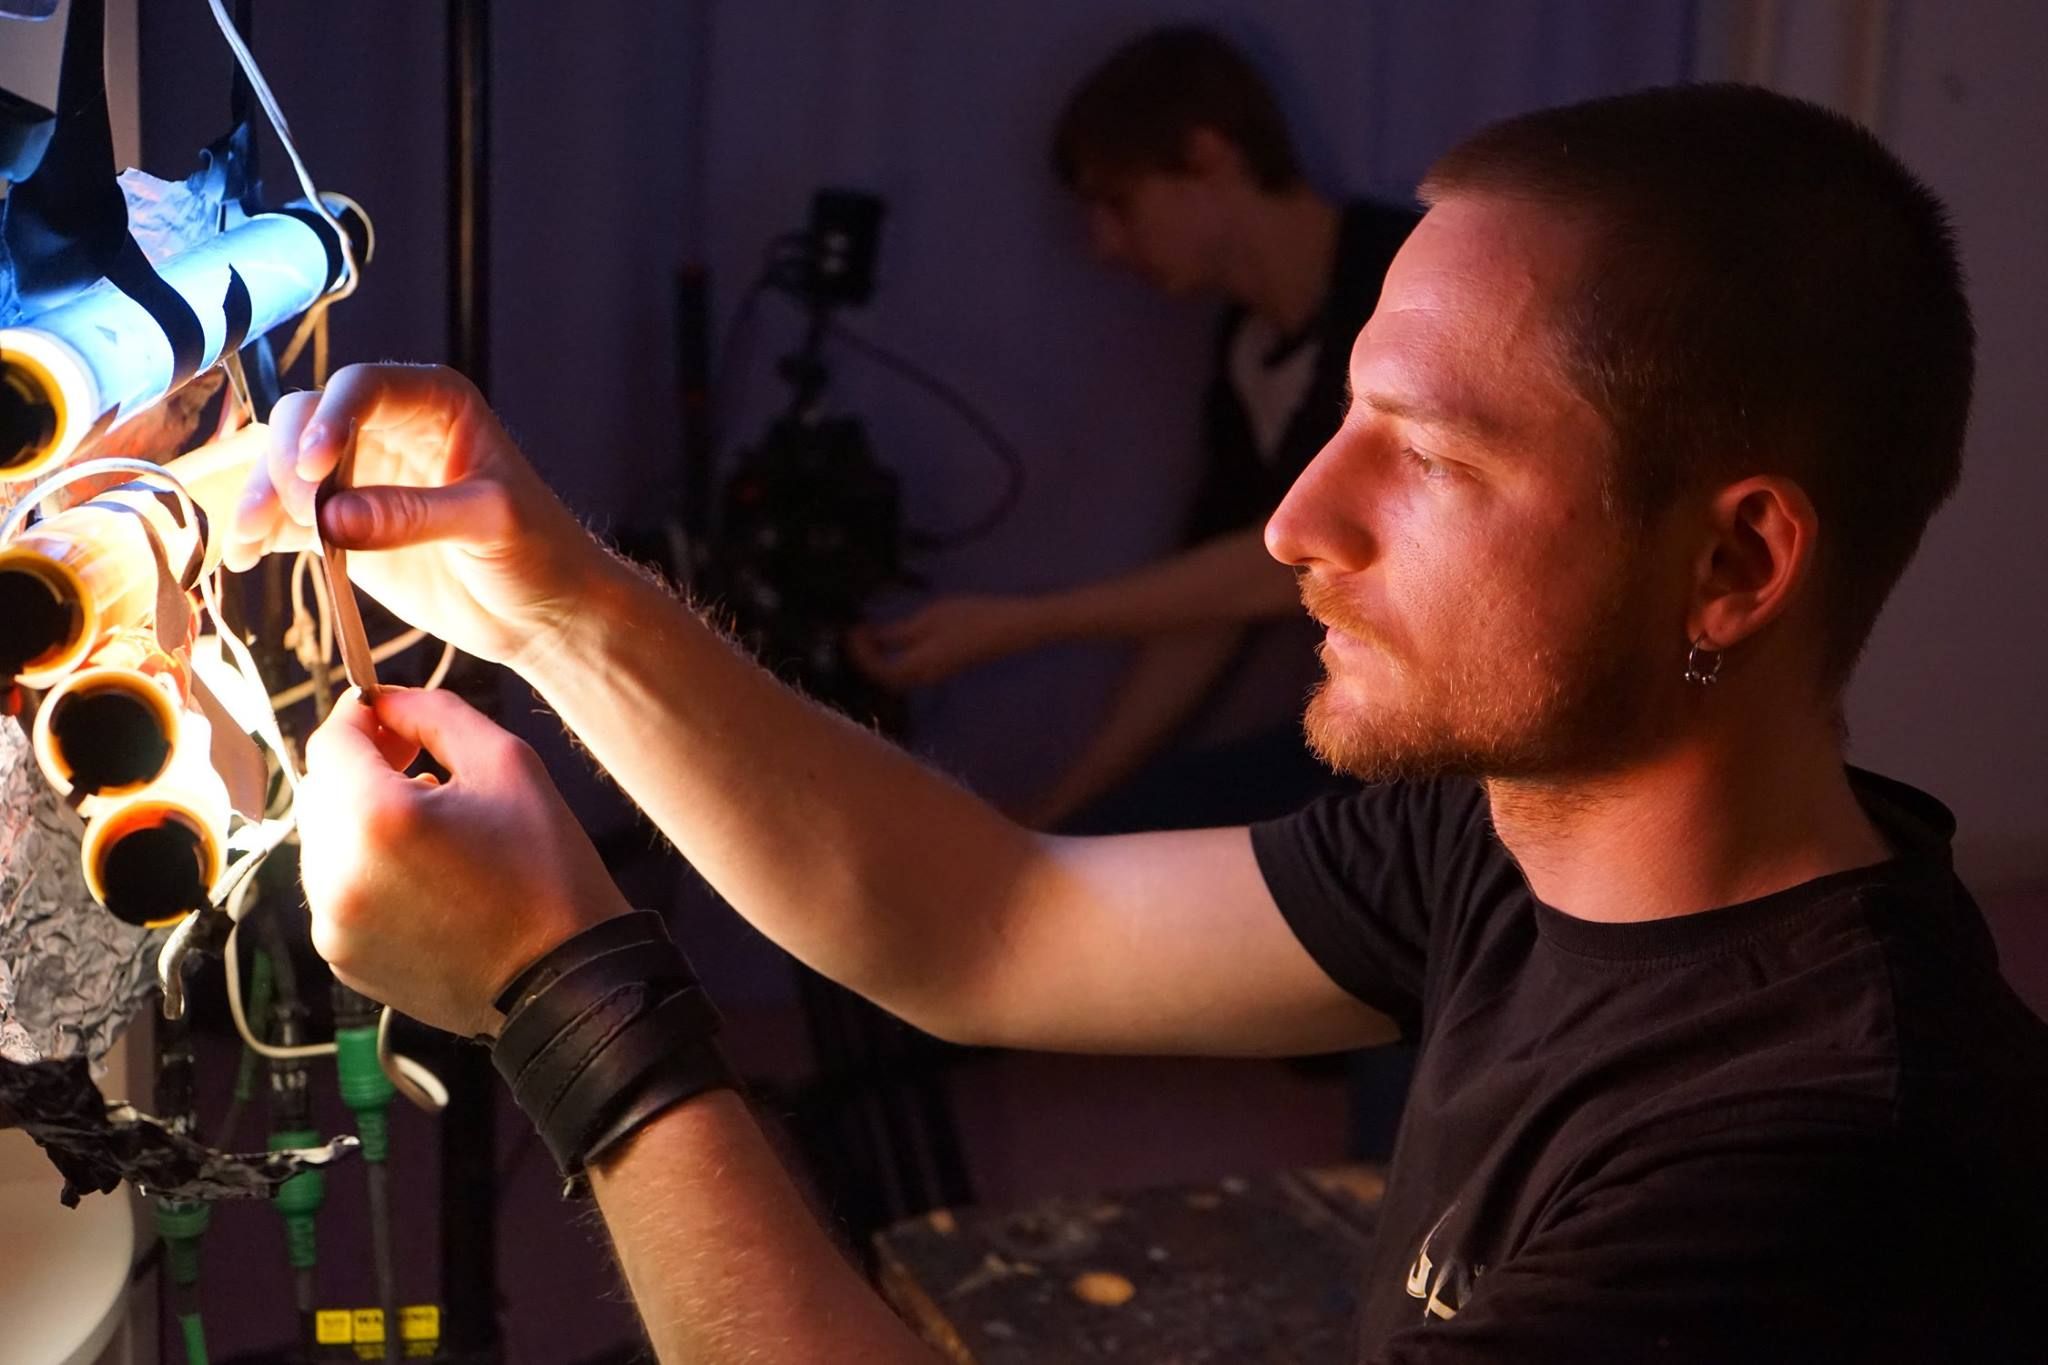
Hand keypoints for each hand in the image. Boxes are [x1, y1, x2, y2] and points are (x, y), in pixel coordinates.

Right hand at [223, 364, 604, 672]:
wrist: (540, 612)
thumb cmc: (537, 550)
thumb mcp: (490, 523)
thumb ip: (414, 515)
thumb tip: (333, 517)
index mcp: (435, 404)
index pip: (362, 388)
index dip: (329, 420)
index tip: (314, 467)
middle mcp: (388, 428)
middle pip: (306, 419)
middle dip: (286, 461)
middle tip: (297, 515)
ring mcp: (359, 476)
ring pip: (284, 466)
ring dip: (261, 497)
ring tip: (250, 539)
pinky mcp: (341, 525)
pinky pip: (288, 519)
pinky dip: (262, 534)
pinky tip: (245, 558)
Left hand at [295, 687, 631, 1036]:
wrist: (564, 979)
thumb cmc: (546, 870)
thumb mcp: (507, 763)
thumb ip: (434, 712)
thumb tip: (382, 702)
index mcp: (377, 818)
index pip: (330, 741)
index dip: (360, 717)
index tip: (392, 716)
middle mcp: (338, 875)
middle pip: (320, 791)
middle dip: (362, 770)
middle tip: (420, 767)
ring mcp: (334, 924)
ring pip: (323, 842)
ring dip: (362, 822)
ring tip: (431, 830)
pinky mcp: (342, 957)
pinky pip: (336, 891)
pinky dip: (366, 872)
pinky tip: (425, 877)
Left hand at [846, 593, 1049, 688]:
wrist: (1013, 628)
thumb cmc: (975, 617)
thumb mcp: (933, 617)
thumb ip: (900, 632)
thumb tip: (872, 638)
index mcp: (920, 664)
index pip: (879, 671)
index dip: (861, 655)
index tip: (852, 630)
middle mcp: (925, 676)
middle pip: (886, 679)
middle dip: (866, 660)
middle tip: (856, 633)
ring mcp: (936, 673)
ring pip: (898, 676)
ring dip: (879, 660)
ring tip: (870, 633)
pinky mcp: (944, 666)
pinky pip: (909, 670)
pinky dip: (894, 657)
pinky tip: (894, 637)